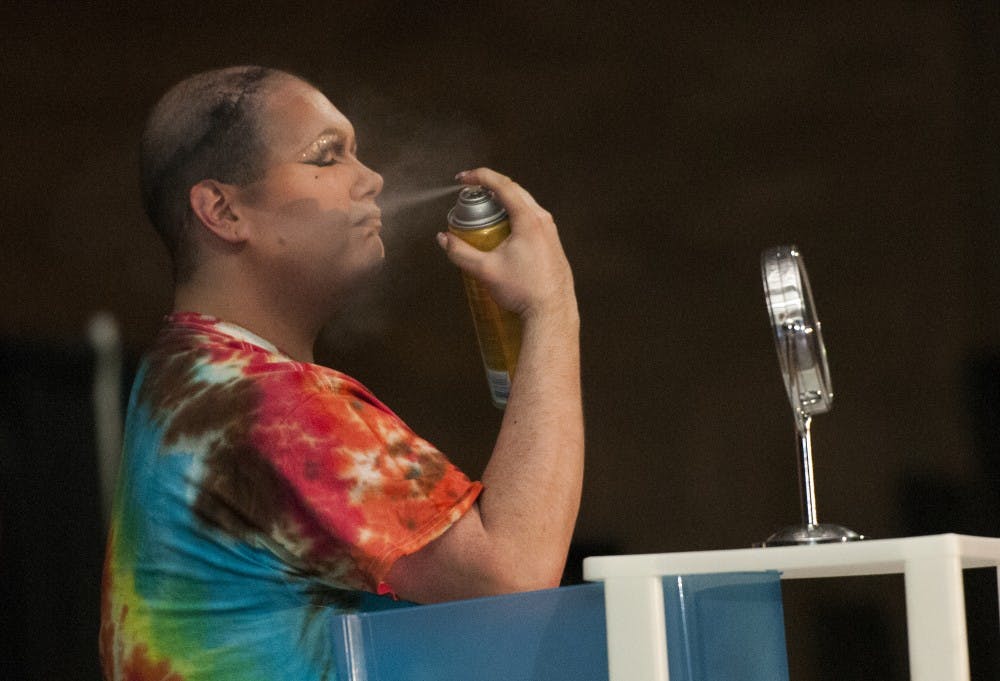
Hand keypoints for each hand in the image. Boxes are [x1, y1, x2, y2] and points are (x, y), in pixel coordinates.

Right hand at [437, 168, 574, 320]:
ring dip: (503, 203)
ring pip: (525, 206)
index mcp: (529, 219)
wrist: (552, 313)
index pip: (503, 185)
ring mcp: (551, 232)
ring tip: (484, 211)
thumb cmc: (523, 291)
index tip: (463, 178)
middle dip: (490, 188)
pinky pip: (532, 220)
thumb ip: (460, 252)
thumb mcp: (485, 270)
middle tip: (471, 193)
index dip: (480, 176)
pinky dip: (514, 217)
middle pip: (515, 191)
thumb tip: (444, 239)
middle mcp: (544, 221)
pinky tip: (503, 231)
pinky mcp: (553, 244)